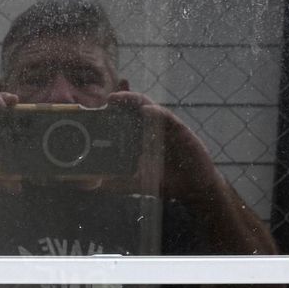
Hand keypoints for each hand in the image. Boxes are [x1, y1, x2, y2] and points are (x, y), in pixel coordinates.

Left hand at [106, 90, 223, 205]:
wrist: (193, 190)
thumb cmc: (167, 184)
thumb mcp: (137, 183)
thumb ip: (118, 184)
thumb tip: (95, 186)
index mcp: (142, 138)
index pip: (127, 117)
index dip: (116, 107)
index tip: (103, 102)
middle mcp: (153, 129)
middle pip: (136, 107)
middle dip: (123, 98)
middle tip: (110, 98)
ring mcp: (167, 128)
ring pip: (150, 107)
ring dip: (135, 100)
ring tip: (121, 98)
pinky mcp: (181, 131)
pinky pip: (168, 118)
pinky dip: (157, 112)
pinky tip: (146, 110)